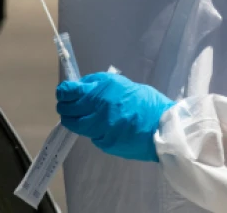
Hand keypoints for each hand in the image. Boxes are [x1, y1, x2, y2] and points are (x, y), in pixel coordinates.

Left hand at [56, 72, 175, 161]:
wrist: (163, 128)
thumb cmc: (146, 102)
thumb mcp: (120, 83)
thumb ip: (98, 84)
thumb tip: (80, 86)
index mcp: (101, 91)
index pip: (69, 92)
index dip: (63, 92)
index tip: (63, 92)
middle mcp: (97, 111)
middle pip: (67, 110)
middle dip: (65, 107)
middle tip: (68, 105)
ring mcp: (100, 129)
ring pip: (76, 125)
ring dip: (75, 120)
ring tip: (82, 117)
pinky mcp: (105, 144)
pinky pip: (92, 136)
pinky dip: (93, 131)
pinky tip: (103, 127)